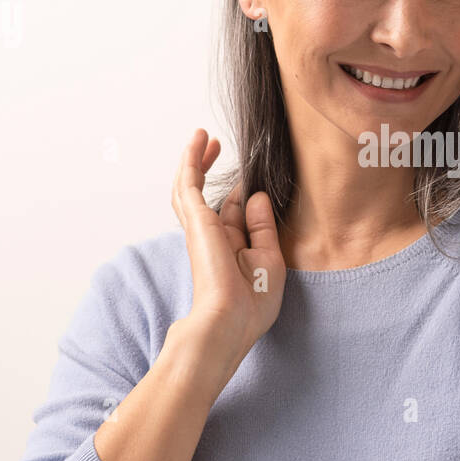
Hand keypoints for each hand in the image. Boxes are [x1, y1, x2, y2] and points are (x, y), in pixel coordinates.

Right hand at [170, 129, 284, 383]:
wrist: (228, 322)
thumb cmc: (251, 304)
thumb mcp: (270, 261)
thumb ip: (262, 227)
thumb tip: (256, 195)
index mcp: (229, 250)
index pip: (233, 215)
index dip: (241, 196)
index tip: (251, 183)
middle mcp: (211, 238)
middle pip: (205, 197)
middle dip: (209, 172)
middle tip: (214, 147)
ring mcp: (200, 229)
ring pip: (190, 187)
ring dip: (196, 161)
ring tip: (203, 138)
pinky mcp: (197, 221)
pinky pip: (190, 182)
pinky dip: (192, 160)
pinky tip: (199, 141)